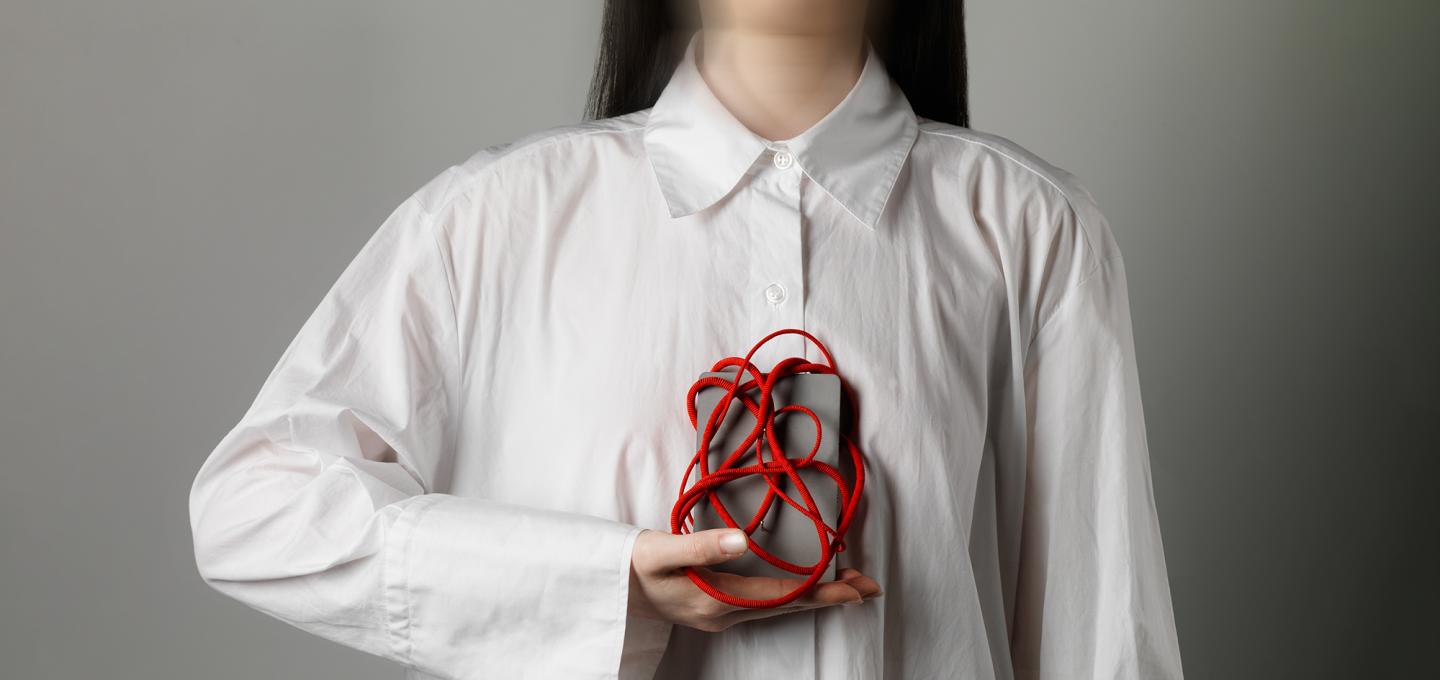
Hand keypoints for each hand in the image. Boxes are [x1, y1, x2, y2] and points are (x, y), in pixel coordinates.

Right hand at [628, 528, 881, 631]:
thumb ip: (702, 545)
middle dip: (829, 597)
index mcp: (716, 601)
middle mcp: (724, 615)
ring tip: (849, 586)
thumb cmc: (632, 564)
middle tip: (868, 587)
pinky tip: (804, 587)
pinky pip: (765, 605)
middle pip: (788, 606)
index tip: (854, 586)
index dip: (819, 590)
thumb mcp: (662, 549)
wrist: (607, 587)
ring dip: (814, 597)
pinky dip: (792, 596)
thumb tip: (743, 540)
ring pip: (779, 608)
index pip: (781, 596)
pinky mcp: (717, 610)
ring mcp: (721, 616)